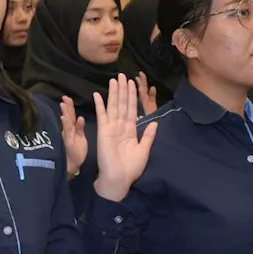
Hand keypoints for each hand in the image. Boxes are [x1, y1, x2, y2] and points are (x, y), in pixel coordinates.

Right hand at [59, 97, 87, 176]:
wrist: (73, 166)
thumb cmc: (77, 152)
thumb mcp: (80, 138)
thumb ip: (80, 128)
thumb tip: (81, 117)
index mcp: (73, 129)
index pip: (72, 115)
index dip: (70, 106)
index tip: (68, 98)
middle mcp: (69, 131)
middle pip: (68, 116)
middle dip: (67, 107)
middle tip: (65, 97)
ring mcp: (67, 136)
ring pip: (66, 122)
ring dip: (65, 112)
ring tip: (63, 104)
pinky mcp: (68, 141)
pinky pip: (67, 132)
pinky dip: (65, 124)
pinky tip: (64, 117)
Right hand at [93, 74, 156, 201]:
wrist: (118, 178)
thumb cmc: (131, 167)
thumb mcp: (144, 150)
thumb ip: (148, 135)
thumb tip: (155, 122)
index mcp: (130, 130)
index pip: (132, 109)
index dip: (132, 96)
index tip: (132, 84)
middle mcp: (120, 126)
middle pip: (122, 104)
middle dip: (123, 90)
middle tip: (123, 75)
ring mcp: (111, 127)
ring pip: (113, 106)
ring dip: (114, 93)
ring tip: (114, 79)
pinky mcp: (103, 130)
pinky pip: (102, 115)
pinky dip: (100, 105)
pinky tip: (98, 94)